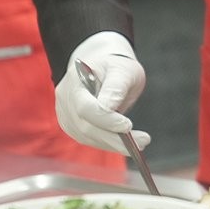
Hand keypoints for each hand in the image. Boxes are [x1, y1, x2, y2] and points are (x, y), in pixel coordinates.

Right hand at [54, 31, 148, 154]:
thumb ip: (115, 87)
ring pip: (87, 136)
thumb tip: (108, 109)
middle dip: (115, 138)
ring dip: (114, 143)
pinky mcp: (72, 125)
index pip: (85, 108)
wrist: (104, 66)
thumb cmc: (116, 65)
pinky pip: (89, 138)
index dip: (106, 120)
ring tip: (141, 141)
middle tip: (143, 141)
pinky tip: (126, 142)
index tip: (128, 126)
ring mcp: (66, 114)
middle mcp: (65, 99)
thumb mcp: (122, 69)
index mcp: (75, 80)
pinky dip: (108, 142)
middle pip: (86, 126)